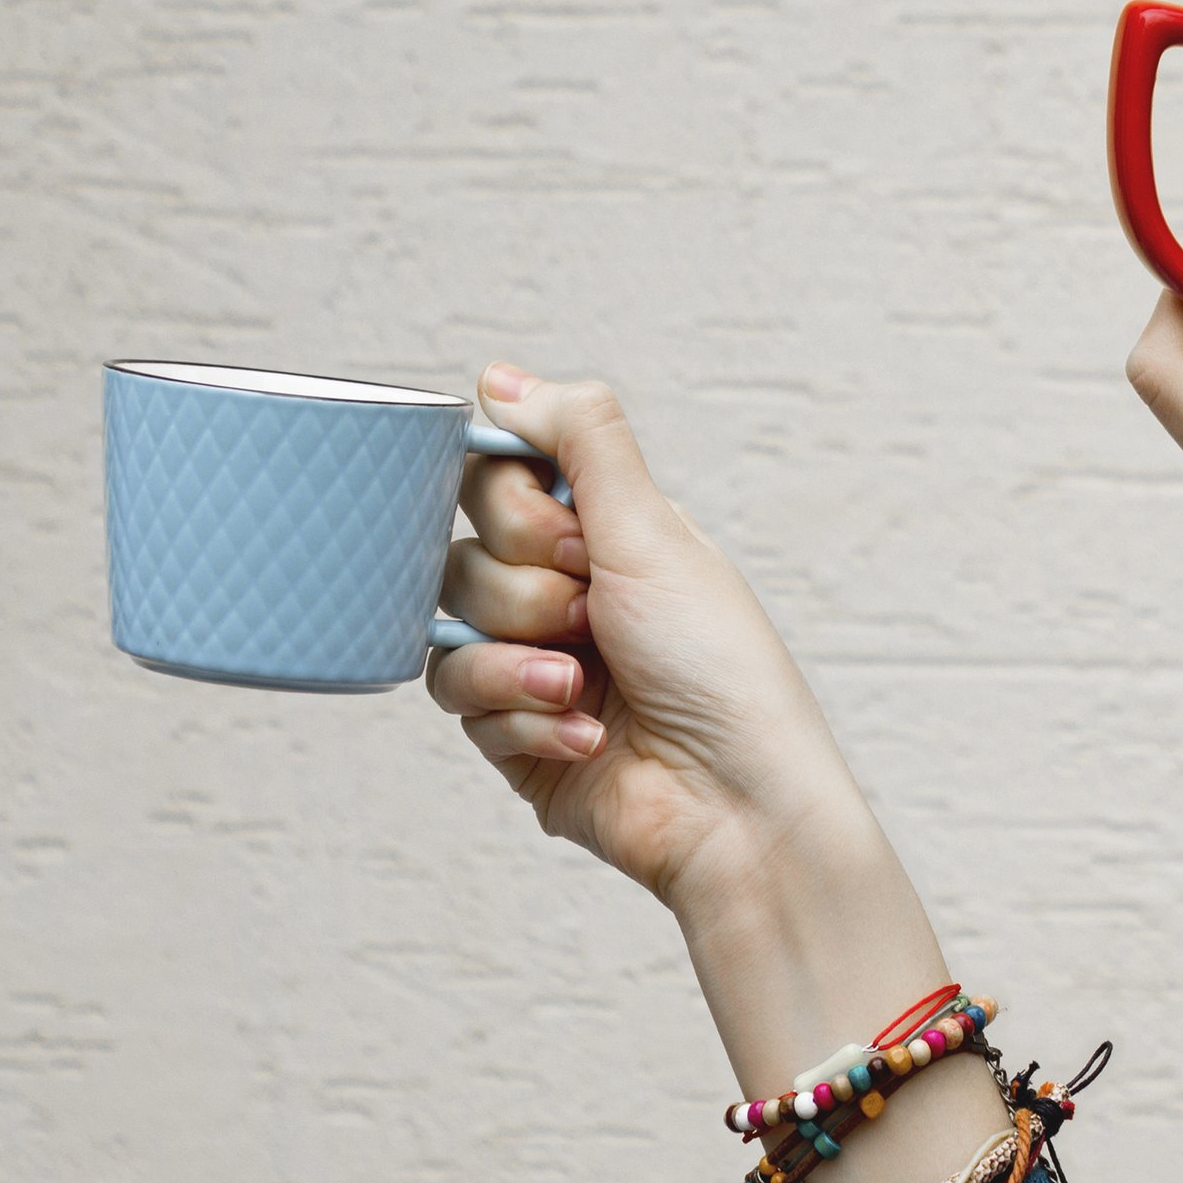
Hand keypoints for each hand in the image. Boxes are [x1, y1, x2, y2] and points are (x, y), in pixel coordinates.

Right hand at [423, 362, 876, 906]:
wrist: (733, 805)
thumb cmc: (718, 668)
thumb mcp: (653, 531)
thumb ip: (579, 439)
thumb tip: (500, 377)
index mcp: (604, 531)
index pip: (497, 476)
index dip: (516, 504)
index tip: (571, 532)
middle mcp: (565, 589)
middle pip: (463, 550)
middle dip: (528, 587)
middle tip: (595, 613)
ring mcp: (534, 661)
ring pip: (449, 626)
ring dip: (519, 656)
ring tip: (582, 683)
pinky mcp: (514, 732)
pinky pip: (461, 700)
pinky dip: (523, 718)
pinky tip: (586, 735)